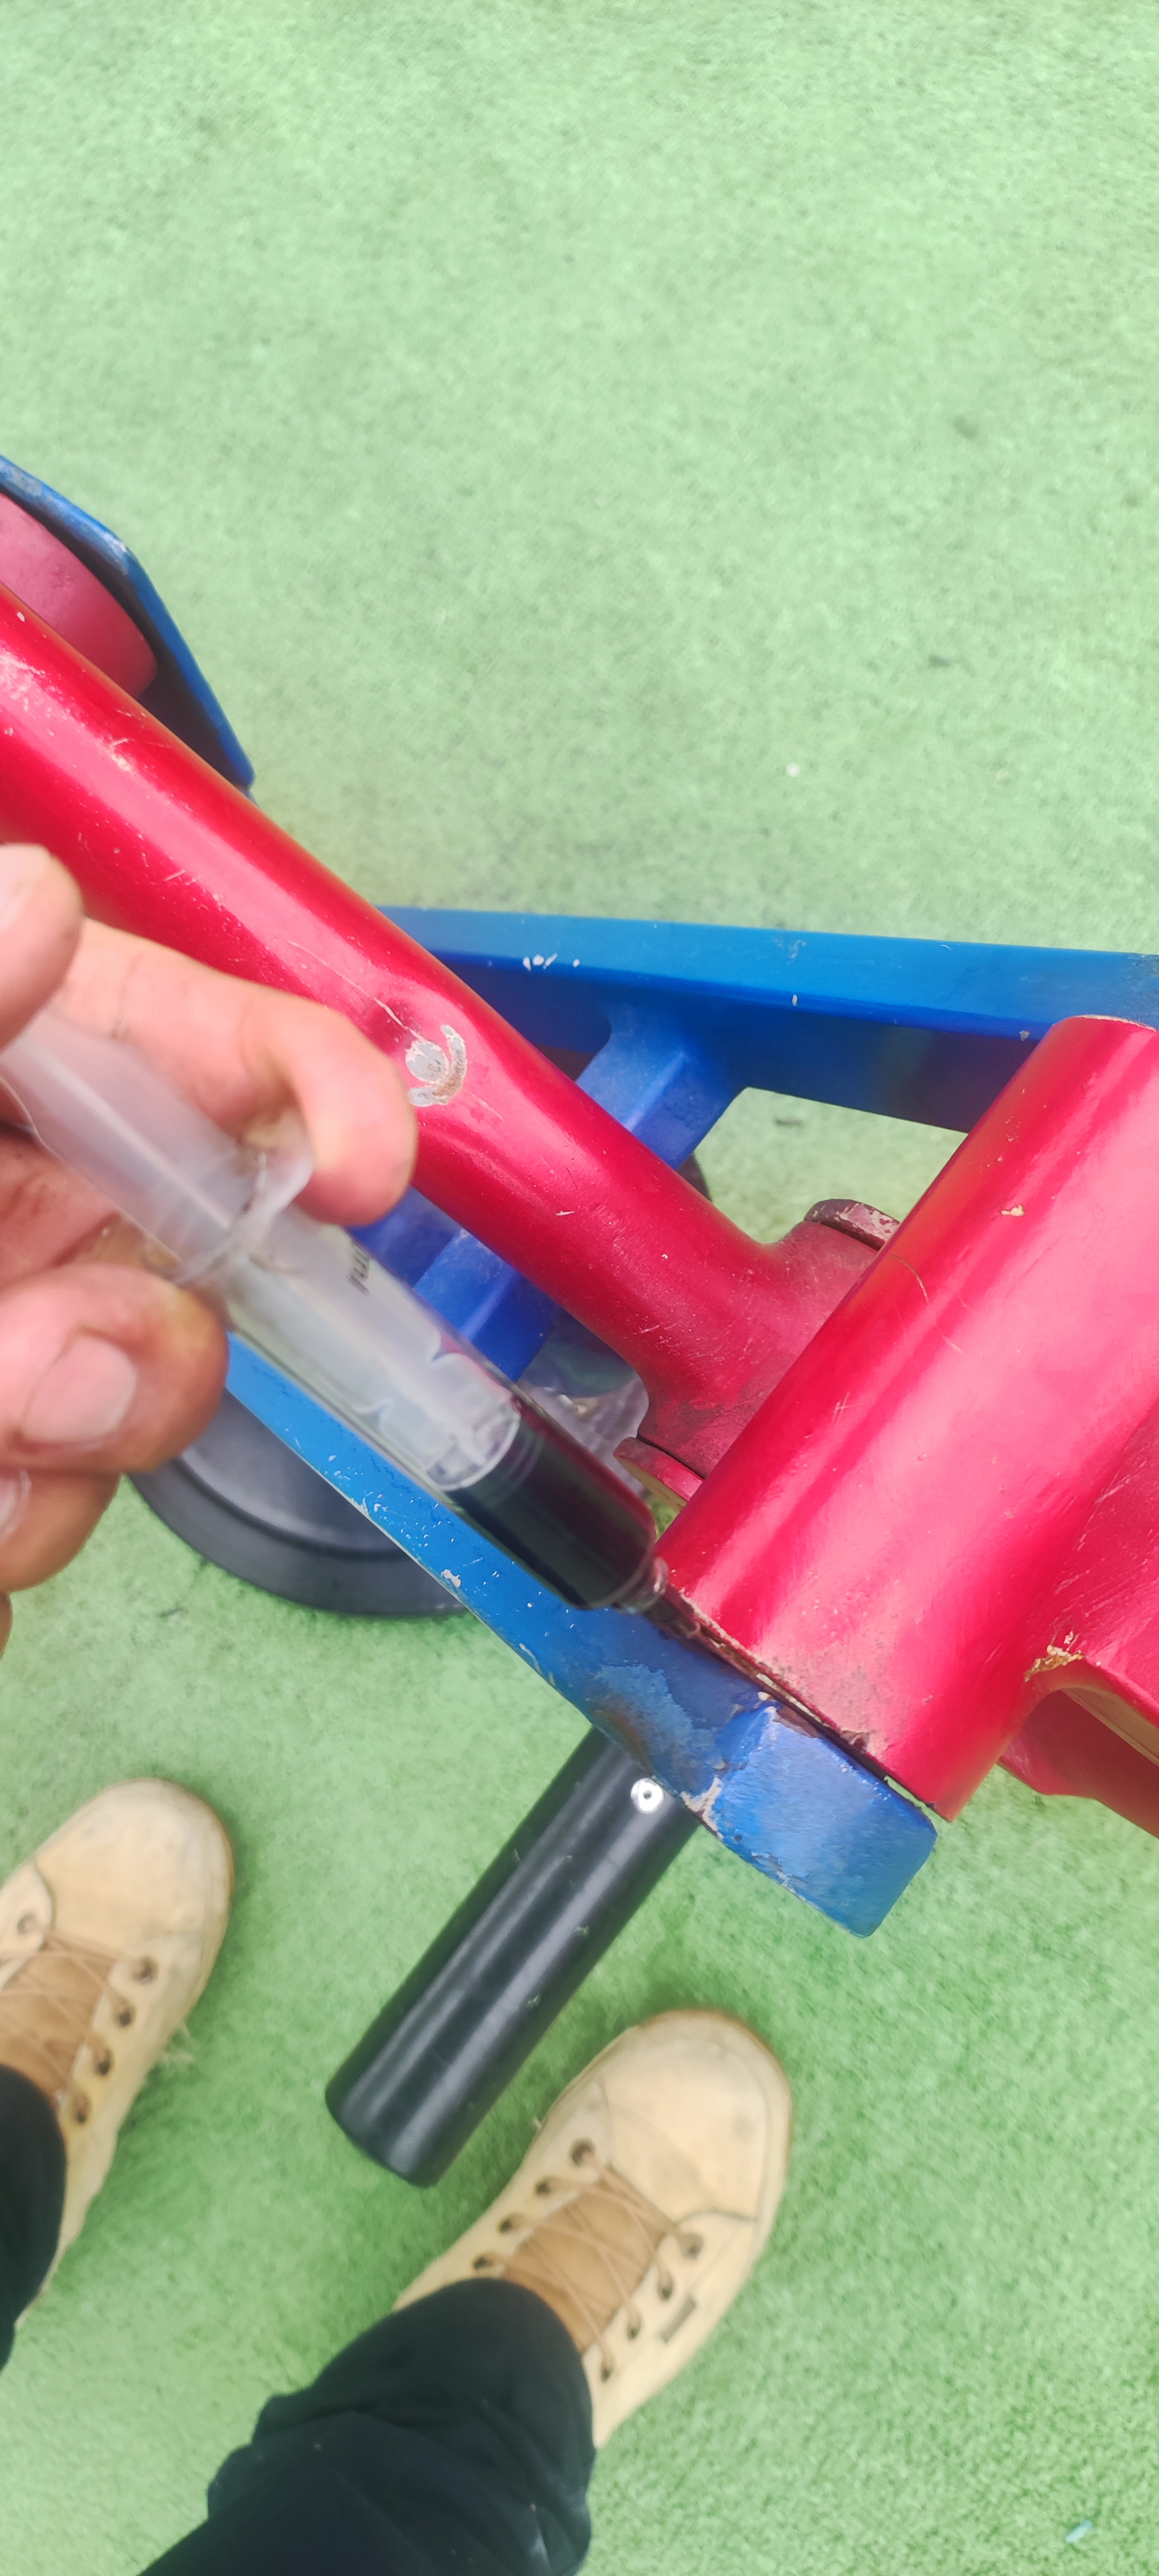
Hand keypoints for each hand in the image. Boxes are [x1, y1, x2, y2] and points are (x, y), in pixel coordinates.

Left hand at [0, 844, 416, 1653]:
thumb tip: (37, 890)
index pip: (183, 1040)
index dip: (298, 1084)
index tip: (360, 1171)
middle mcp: (14, 1211)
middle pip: (186, 1260)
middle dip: (145, 1341)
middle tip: (29, 1386)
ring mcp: (12, 1354)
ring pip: (135, 1415)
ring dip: (57, 1470)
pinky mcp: (0, 1478)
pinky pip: (51, 1521)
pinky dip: (11, 1543)